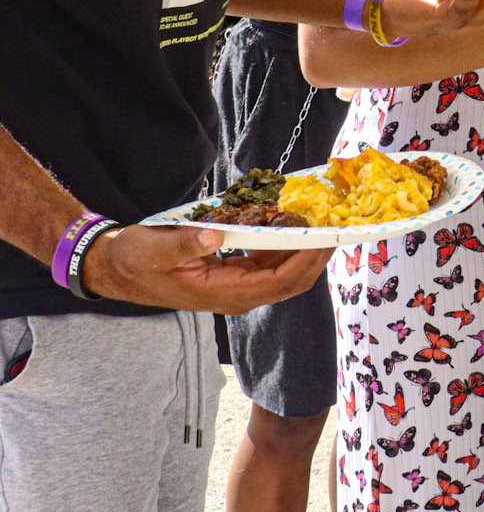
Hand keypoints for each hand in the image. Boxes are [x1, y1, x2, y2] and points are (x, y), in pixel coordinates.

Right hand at [80, 224, 327, 314]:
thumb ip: (186, 243)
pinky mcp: (235, 273)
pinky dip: (285, 241)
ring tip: (322, 217)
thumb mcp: (155, 249)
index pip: (279, 282)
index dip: (306, 261)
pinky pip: (270, 260)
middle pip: (291, 280)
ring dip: (305, 247)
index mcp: (222, 294)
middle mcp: (237, 294)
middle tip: (336, 224)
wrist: (118, 268)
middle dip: (316, 254)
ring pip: (284, 270)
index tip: (325, 237)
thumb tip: (216, 233)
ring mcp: (237, 285)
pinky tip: (292, 219)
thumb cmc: (135, 260)